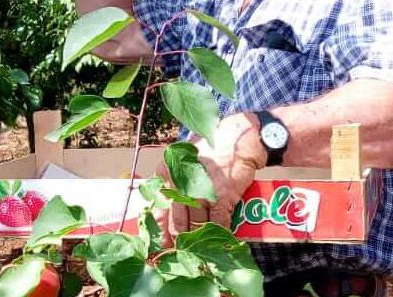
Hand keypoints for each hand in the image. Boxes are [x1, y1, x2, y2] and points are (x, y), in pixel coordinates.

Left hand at [155, 113, 266, 245]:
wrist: (235, 140)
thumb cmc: (208, 151)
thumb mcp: (181, 162)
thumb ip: (171, 185)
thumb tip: (165, 216)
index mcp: (166, 175)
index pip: (157, 213)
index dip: (160, 234)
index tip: (162, 247)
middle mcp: (180, 185)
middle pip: (176, 225)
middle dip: (179, 240)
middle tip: (182, 251)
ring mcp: (201, 194)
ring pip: (195, 227)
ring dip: (198, 239)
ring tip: (199, 249)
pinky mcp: (221, 199)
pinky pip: (216, 225)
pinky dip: (217, 234)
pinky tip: (217, 240)